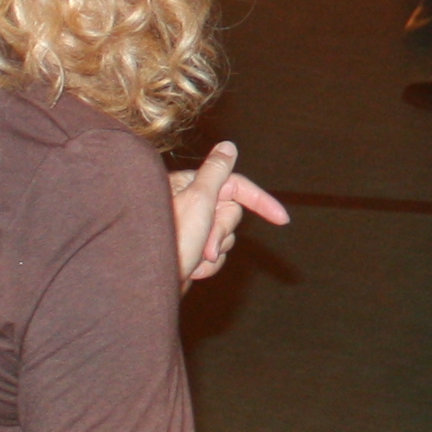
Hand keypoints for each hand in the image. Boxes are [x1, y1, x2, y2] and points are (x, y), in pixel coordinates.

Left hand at [170, 145, 286, 284]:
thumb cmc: (170, 239)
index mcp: (189, 185)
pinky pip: (215, 256)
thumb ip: (217, 171)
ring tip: (193, 259)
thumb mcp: (199, 199)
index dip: (259, 201)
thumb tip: (228, 146)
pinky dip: (207, 266)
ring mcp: (189, 229)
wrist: (148, 285)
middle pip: (231, 213)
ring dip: (214, 252)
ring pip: (225, 237)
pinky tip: (189, 270)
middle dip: (222, 232)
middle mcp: (188, 204)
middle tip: (204, 244)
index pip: (234, 185)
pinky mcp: (190, 251)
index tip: (282, 219)